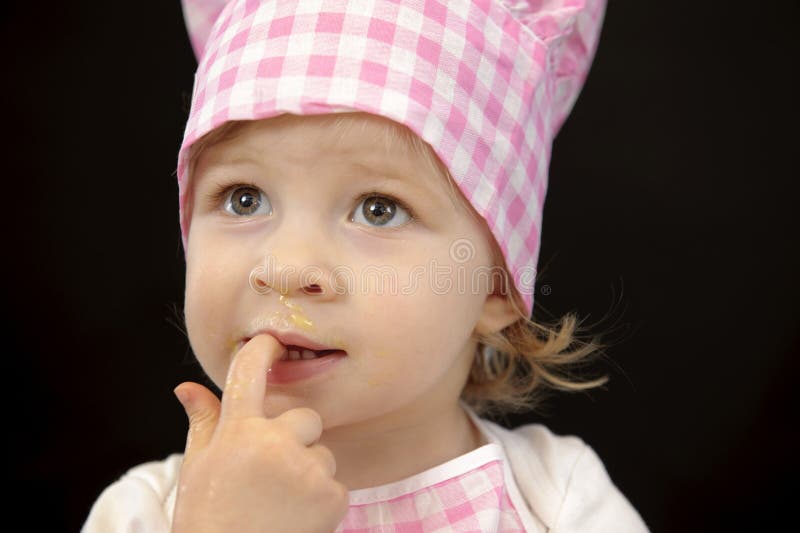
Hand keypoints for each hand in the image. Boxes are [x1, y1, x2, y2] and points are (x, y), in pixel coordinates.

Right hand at [171, 334, 348, 532]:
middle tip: (272, 474)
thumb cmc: (209, 517)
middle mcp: (273, 443)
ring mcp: (306, 469)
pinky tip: (296, 518)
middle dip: (296, 439)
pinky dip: (321, 500)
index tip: (270, 343)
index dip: (261, 351)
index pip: (248, 374)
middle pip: (305, 418)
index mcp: (237, 432)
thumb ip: (203, 423)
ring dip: (309, 472)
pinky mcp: (331, 496)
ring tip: (280, 503)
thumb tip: (187, 388)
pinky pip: (335, 484)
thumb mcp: (198, 469)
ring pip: (323, 453)